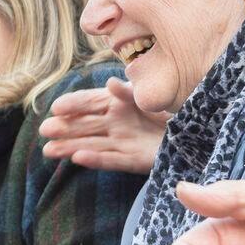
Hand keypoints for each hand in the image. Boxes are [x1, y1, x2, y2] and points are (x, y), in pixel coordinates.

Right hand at [40, 78, 167, 173]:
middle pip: (85, 126)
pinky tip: (77, 159)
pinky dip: (95, 160)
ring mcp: (122, 142)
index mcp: (118, 102)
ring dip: (70, 147)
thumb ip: (130, 91)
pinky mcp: (133, 160)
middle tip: (45, 130)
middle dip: (64, 128)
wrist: (199, 130)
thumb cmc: (175, 107)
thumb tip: (110, 84)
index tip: (56, 107)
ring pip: (91, 145)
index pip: (89, 102)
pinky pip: (111, 160)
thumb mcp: (152, 94)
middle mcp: (116, 122)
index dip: (73, 105)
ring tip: (49, 150)